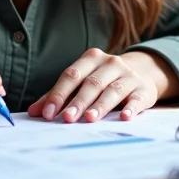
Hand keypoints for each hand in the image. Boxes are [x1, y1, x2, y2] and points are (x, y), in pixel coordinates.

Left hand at [28, 49, 174, 122]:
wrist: (142, 72)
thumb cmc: (104, 80)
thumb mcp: (82, 82)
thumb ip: (58, 95)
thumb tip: (34, 112)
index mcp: (91, 59)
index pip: (71, 75)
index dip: (58, 94)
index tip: (48, 113)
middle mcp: (110, 63)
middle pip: (91, 83)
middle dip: (78, 102)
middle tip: (67, 119)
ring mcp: (129, 75)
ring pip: (113, 90)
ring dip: (101, 105)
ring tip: (90, 119)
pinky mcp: (144, 89)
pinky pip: (137, 99)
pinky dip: (131, 108)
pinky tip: (124, 117)